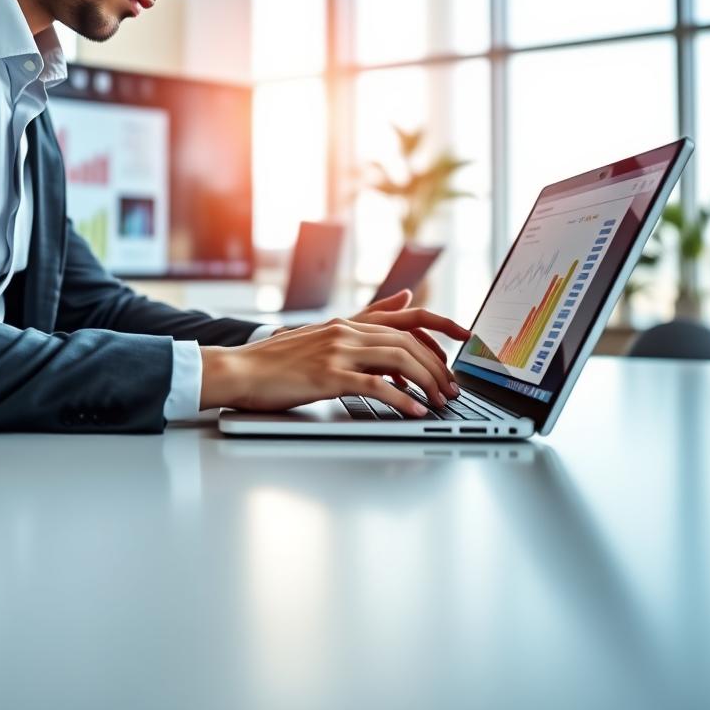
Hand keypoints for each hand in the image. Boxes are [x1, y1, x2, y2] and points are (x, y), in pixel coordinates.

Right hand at [200, 292, 470, 415]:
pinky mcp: (327, 376)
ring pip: (398, 360)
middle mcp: (346, 331)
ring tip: (441, 402)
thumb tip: (405, 298)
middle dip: (439, 367)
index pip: (409, 317)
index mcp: (348, 322)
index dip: (444, 326)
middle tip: (453, 389)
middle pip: (409, 342)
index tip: (469, 339)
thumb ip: (365, 319)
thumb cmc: (279, 360)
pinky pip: (375, 386)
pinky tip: (413, 411)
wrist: (240, 369)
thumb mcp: (324, 333)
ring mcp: (337, 352)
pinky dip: (400, 400)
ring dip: (427, 383)